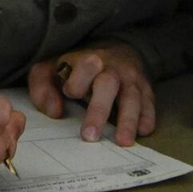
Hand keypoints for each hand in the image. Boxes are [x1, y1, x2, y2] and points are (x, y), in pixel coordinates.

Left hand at [28, 43, 154, 146]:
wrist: (118, 49)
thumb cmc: (78, 67)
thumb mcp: (52, 68)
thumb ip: (42, 86)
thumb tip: (54, 111)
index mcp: (86, 61)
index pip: (82, 71)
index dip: (75, 84)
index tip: (71, 94)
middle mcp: (112, 68)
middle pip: (107, 85)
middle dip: (98, 110)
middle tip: (90, 137)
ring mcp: (131, 79)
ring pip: (132, 97)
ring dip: (128, 120)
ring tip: (123, 142)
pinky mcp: (146, 90)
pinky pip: (150, 104)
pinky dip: (148, 118)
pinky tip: (143, 131)